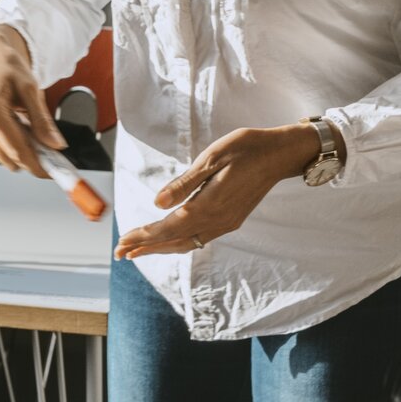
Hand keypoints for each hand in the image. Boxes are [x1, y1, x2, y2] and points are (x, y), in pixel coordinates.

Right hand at [0, 25, 65, 177]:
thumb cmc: (6, 65)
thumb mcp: (31, 89)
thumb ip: (42, 120)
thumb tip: (55, 145)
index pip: (17, 150)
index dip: (38, 164)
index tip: (53, 172)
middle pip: (11, 158)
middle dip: (32, 157)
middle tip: (50, 149)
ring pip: (4, 157)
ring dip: (20, 150)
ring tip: (29, 128)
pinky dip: (10, 144)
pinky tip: (16, 127)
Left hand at [114, 123, 333, 259]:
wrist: (280, 154)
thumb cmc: (245, 148)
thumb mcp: (212, 157)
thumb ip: (184, 183)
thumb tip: (157, 203)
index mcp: (209, 204)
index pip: (169, 227)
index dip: (144, 236)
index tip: (123, 242)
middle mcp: (217, 220)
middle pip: (174, 241)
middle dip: (145, 247)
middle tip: (120, 253)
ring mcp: (226, 223)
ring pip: (187, 242)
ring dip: (161, 247)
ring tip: (138, 251)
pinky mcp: (231, 220)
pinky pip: (200, 238)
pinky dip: (179, 242)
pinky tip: (170, 241)